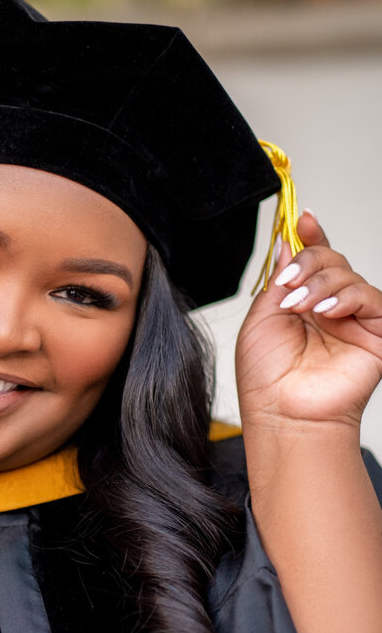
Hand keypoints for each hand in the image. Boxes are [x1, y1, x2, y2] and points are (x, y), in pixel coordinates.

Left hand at [236, 210, 381, 431]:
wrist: (283, 414)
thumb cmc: (266, 378)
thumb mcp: (261, 317)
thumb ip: (279, 279)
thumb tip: (288, 242)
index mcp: (302, 301)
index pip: (313, 260)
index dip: (311, 235)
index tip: (303, 219)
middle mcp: (329, 308)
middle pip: (331, 259)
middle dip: (309, 261)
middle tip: (288, 283)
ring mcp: (353, 320)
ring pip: (348, 274)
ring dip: (320, 282)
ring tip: (299, 306)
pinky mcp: (376, 334)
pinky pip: (370, 297)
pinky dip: (346, 296)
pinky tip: (325, 312)